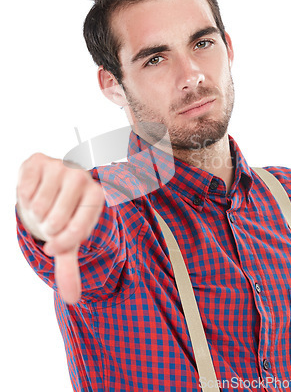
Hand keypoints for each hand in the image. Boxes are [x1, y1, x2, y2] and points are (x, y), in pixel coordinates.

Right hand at [16, 153, 104, 303]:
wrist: (48, 189)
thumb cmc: (62, 216)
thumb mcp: (67, 241)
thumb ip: (70, 268)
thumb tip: (72, 300)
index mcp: (97, 196)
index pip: (78, 230)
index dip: (62, 244)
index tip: (52, 247)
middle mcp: (82, 176)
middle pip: (56, 220)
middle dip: (47, 228)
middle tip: (50, 221)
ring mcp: (61, 165)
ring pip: (39, 205)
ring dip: (35, 214)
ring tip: (43, 207)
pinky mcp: (39, 159)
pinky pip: (25, 188)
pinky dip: (24, 197)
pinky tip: (34, 192)